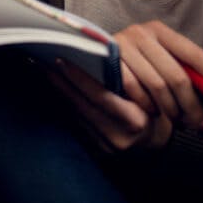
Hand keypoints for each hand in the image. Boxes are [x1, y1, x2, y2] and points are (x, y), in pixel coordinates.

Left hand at [48, 59, 173, 150]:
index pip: (101, 96)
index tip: (63, 60)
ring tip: (45, 70)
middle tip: (44, 61)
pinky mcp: (95, 148)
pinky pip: (75, 121)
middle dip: (61, 82)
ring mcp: (104, 145)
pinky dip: (64, 103)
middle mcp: (117, 136)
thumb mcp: (153, 95)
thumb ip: (131, 80)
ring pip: (75, 114)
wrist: (157, 142)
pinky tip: (54, 87)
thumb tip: (104, 54)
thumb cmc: (159, 111)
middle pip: (81, 105)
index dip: (80, 78)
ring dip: (58, 91)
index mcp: (135, 121)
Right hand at [114, 20, 202, 130]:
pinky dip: (148, 106)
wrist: (89, 59)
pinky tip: (152, 113)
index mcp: (162, 31)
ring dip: (171, 109)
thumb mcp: (162, 64)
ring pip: (159, 86)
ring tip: (176, 122)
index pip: (198, 57)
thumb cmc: (135, 66)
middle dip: (192, 106)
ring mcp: (124, 45)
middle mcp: (142, 33)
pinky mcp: (109, 60)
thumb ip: (186, 76)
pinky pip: (136, 89)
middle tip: (199, 125)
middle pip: (179, 76)